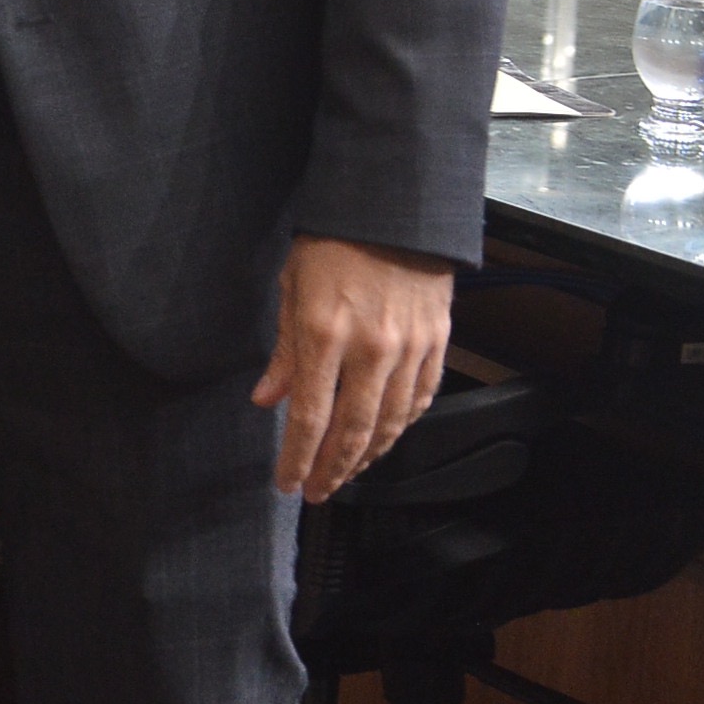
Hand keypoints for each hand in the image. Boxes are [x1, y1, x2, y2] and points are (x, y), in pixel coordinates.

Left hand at [254, 235, 452, 502]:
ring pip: (391, 423)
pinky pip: (419, 399)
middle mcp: (370, 348)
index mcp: (324, 332)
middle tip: (316, 492)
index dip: (297, 457)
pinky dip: (401, 427)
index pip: (309, 415)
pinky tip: (384, 440)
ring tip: (345, 475)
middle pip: (353, 430)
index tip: (287, 483)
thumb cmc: (331, 244)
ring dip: (367, 457)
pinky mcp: (437, 343)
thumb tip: (267, 400)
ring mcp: (409, 348)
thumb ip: (284, 351)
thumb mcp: (291, 288)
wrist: (394, 211)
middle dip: (332, 469)